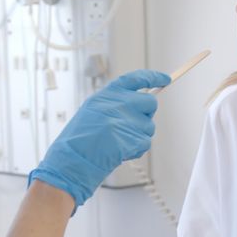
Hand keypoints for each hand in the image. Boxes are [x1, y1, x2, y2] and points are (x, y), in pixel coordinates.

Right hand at [29, 69, 169, 206]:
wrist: (72, 160)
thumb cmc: (79, 139)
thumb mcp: (92, 110)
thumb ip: (115, 103)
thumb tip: (139, 105)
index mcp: (107, 94)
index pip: (136, 79)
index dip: (153, 77)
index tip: (165, 79)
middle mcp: (119, 104)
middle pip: (150, 103)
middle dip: (146, 115)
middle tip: (132, 126)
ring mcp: (126, 121)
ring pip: (149, 126)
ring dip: (139, 136)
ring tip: (119, 142)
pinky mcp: (132, 139)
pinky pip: (145, 142)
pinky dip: (137, 149)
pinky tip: (121, 152)